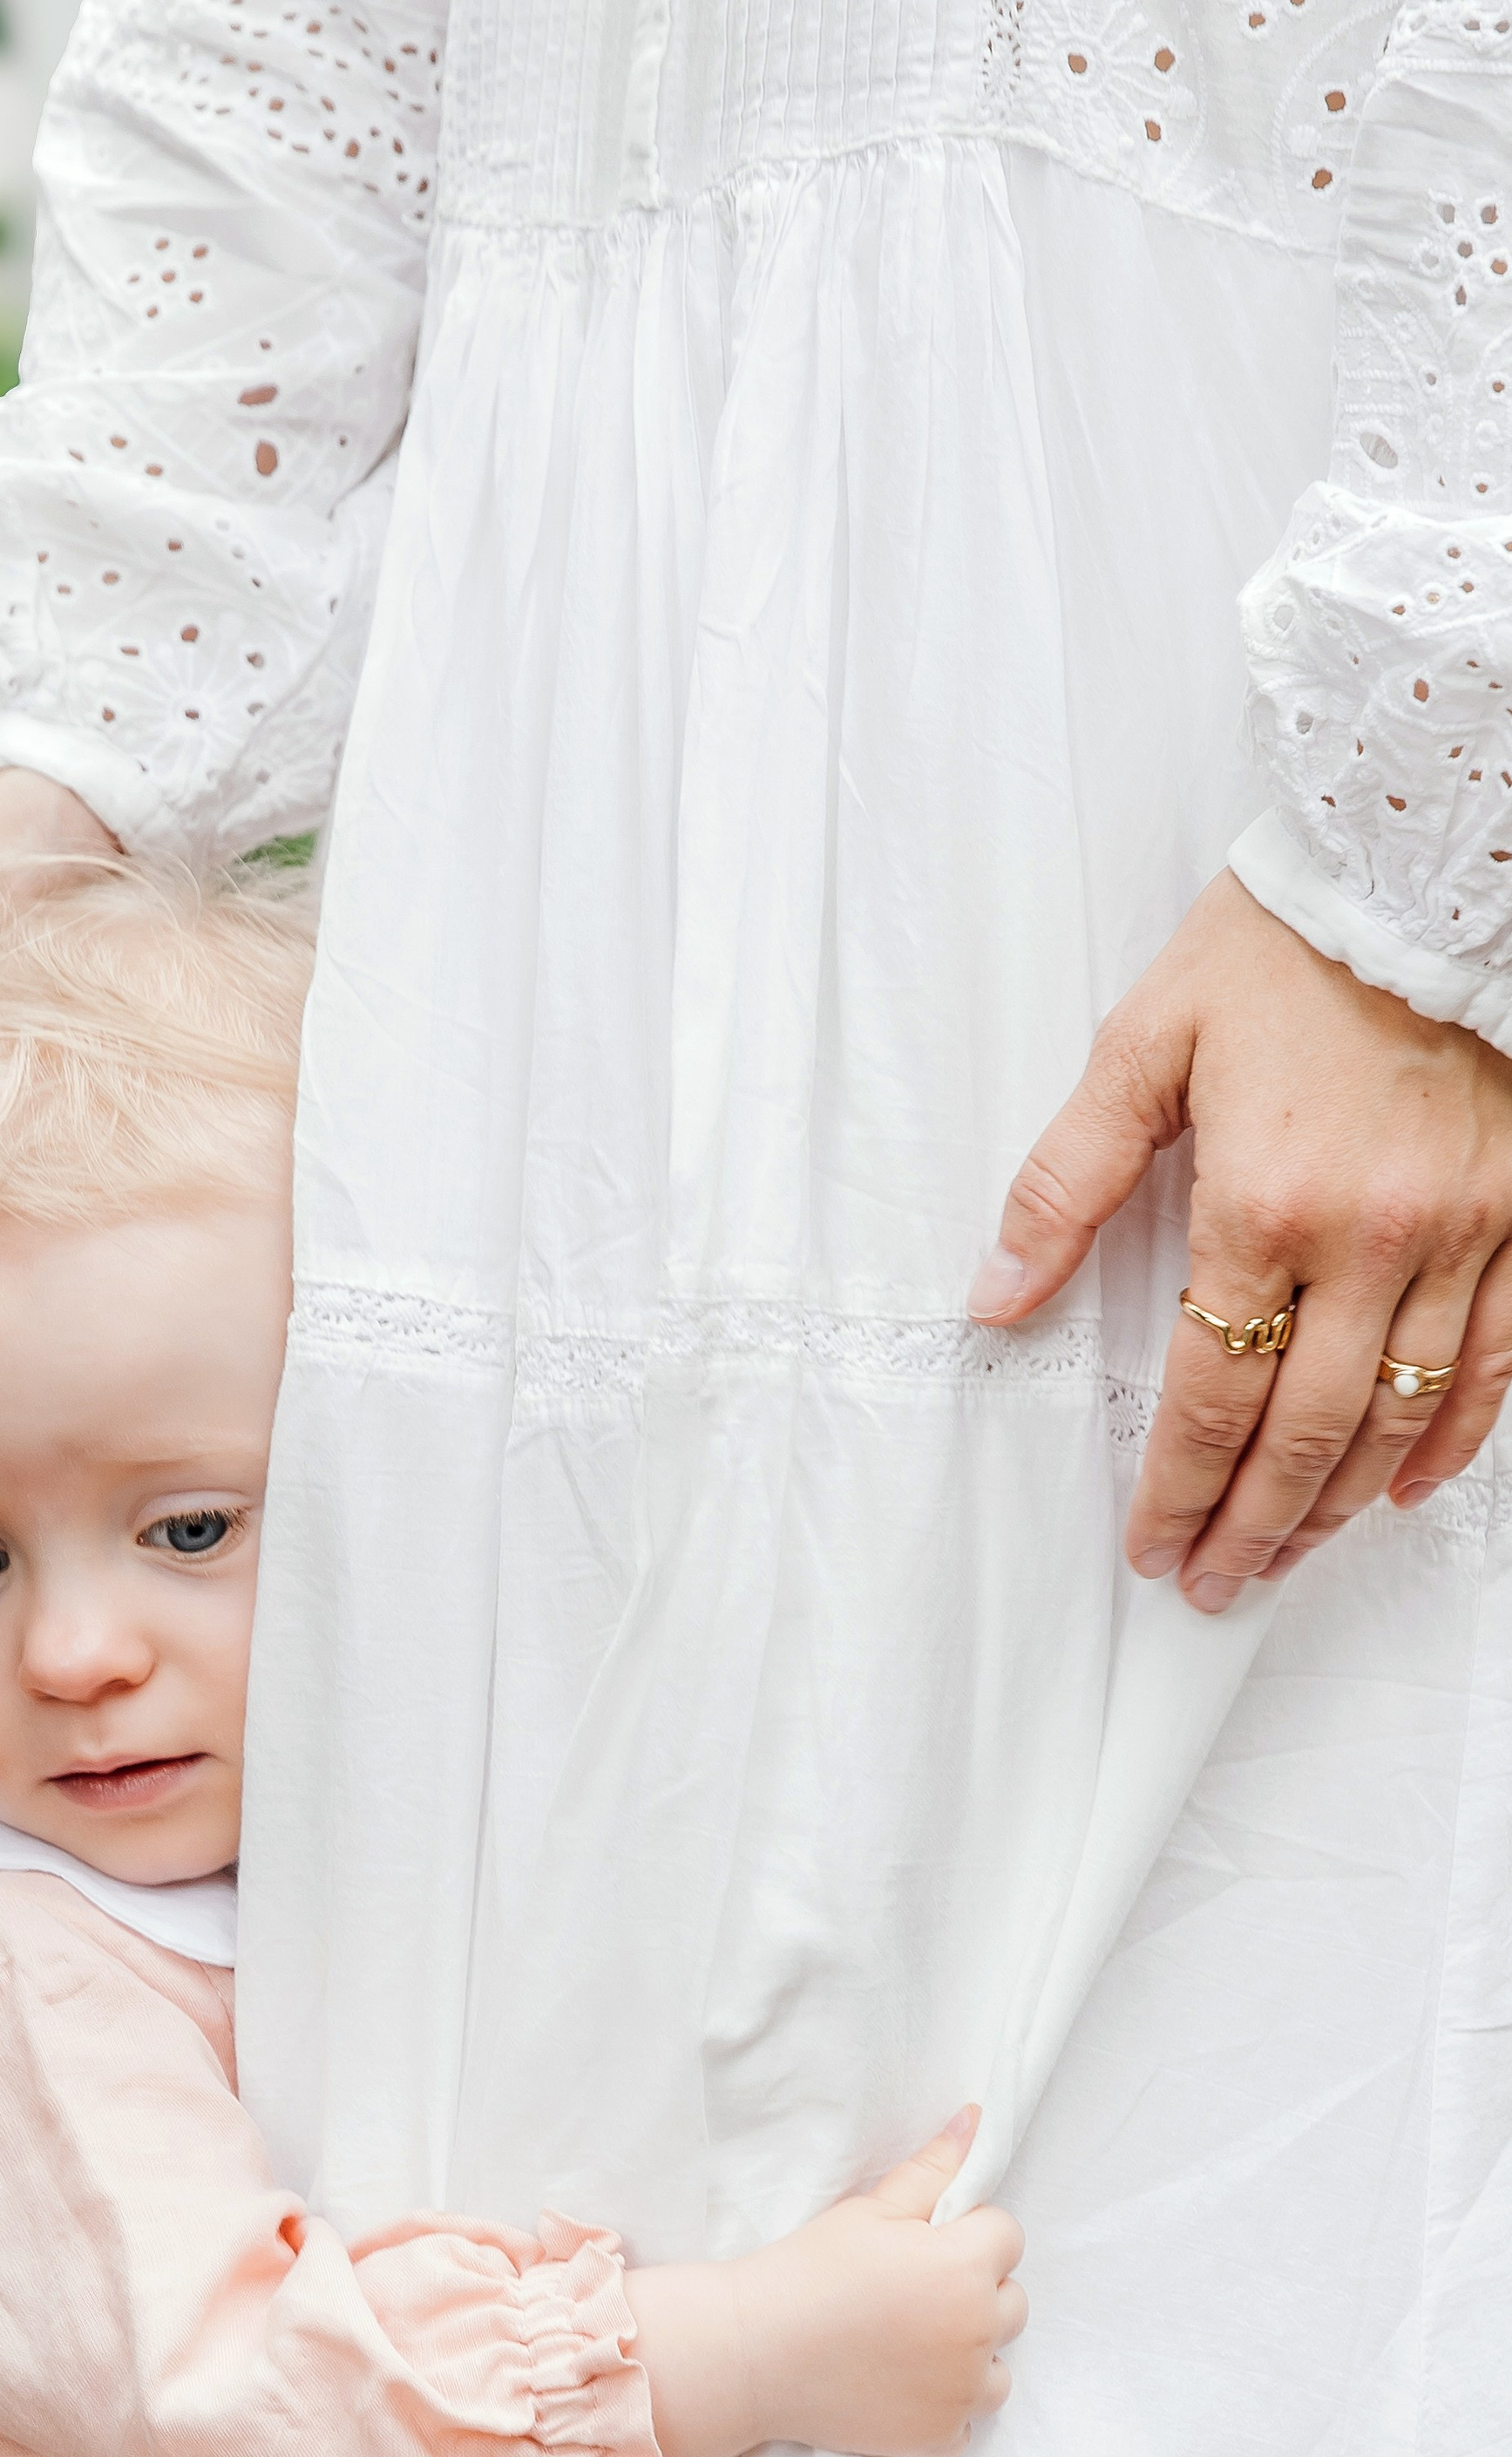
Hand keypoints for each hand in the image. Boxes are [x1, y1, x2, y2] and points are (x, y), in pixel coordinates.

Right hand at [626, 2110, 1025, 2456]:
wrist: (754, 2352)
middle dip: (975, 2290)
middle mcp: (978, 2332)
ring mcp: (963, 2393)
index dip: (966, 2233)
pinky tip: (900, 2385)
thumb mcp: (871, 2209)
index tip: (921, 2245)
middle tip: (911, 2292)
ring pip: (999, 2366)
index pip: (1007, 2235)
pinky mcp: (941, 2438)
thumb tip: (976, 2120)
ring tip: (910, 2342)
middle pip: (1013, 2301)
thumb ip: (933, 2168)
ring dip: (971, 2353)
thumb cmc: (809, 2269)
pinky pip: (968, 2418)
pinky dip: (944, 2405)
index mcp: (964, 2267)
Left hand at [971, 873, 1511, 1608]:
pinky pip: (1493, 1360)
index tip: (1152, 1544)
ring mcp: (1464, 1231)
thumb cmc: (1279, 949)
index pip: (1212, 1391)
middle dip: (1253, 1524)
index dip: (1179, 1485)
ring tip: (1289, 1555)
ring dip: (1340, 1503)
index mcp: (1265, 1200)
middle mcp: (1373, 1234)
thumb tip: (994, 1293)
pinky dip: (1452, 1437)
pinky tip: (1407, 1487)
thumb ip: (1066, 1182)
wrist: (1418, 872)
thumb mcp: (1143, 1046)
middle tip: (1215, 1584)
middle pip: (1306, 1429)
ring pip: (1400, 1414)